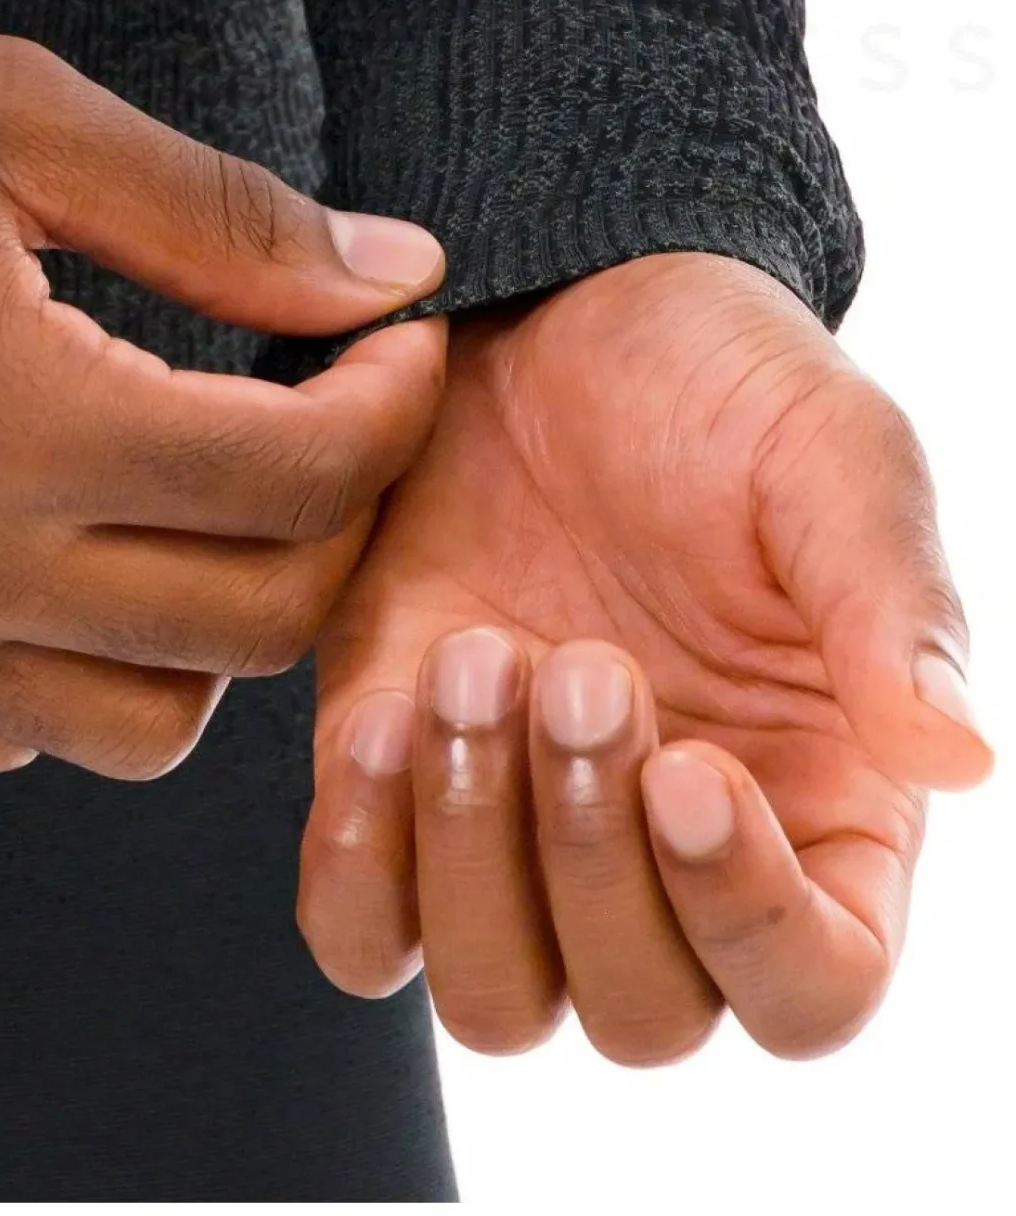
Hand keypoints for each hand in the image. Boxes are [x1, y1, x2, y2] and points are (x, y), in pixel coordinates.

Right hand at [0, 0, 446, 776]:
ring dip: (213, 624)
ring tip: (207, 490)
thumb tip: (387, 268)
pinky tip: (72, 544)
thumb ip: (218, 213)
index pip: (293, 484)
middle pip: (243, 630)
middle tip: (333, 410)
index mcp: (14, 428)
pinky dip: (77, 667)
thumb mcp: (10, 111)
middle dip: (336, 521)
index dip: (388, 407)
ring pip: (131, 729)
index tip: (396, 335)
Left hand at [299, 251, 993, 1063]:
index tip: (691, 770)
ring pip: (496, 999)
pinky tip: (385, 706)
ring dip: (471, 856)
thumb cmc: (715, 381)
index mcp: (820, 805)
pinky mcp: (395, 778)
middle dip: (591, 854)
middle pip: (642, 1013)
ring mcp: (522, 826)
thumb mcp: (833, 454)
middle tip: (576, 661)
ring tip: (475, 662)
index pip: (811, 990)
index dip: (748, 922)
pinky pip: (361, 924)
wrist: (547, 302)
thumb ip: (893, 605)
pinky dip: (360, 854)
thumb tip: (958, 755)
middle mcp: (669, 853)